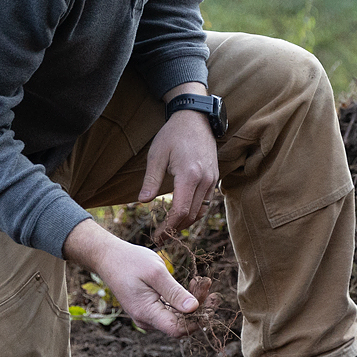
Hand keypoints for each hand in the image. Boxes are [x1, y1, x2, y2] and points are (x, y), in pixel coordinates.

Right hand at [63, 219, 204, 336]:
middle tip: (207, 282)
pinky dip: (184, 299)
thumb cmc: (131, 261)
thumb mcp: (156, 273)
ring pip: (178, 317)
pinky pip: (172, 311)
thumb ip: (174, 292)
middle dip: (200, 306)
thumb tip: (194, 309)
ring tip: (201, 281)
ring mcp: (147, 316)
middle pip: (181, 323)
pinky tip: (193, 284)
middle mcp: (147, 320)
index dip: (198, 320)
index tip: (212, 300)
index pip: (178, 330)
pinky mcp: (150, 309)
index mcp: (146, 313)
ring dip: (194, 301)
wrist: (108, 257)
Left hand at [140, 109, 220, 234]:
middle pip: (191, 215)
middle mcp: (205, 180)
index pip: (180, 211)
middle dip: (175, 230)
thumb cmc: (173, 135)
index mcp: (189, 175)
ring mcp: (212, 179)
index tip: (156, 237)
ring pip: (200, 211)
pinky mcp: (214, 177)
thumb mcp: (156, 155)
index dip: (168, 228)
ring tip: (168, 229)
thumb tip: (142, 203)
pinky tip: (181, 214)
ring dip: (185, 223)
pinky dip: (194, 212)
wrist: (196, 118)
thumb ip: (150, 180)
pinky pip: (206, 202)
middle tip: (160, 237)